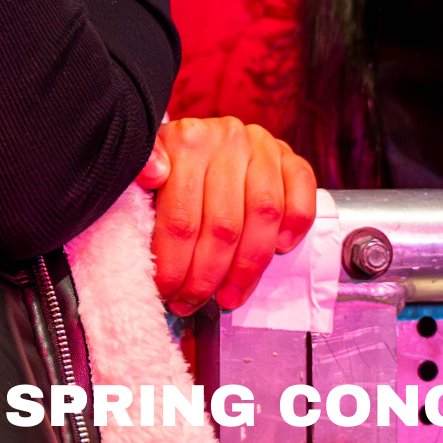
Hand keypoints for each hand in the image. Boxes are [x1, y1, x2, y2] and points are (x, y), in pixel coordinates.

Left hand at [138, 115, 317, 313]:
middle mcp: (227, 140)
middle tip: (193, 302)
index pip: (182, 218)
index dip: (175, 264)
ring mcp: (263, 148)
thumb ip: (140, 170)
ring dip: (247, 267)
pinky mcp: (291, 158)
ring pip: (263, 217)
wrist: (207, 140)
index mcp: (186, 141)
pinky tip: (279, 250)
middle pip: (223, 225)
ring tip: (229, 295)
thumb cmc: (174, 166)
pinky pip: (301, 198)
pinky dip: (294, 228)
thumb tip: (152, 173)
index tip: (167, 291)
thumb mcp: (145, 169)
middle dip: (207, 276)